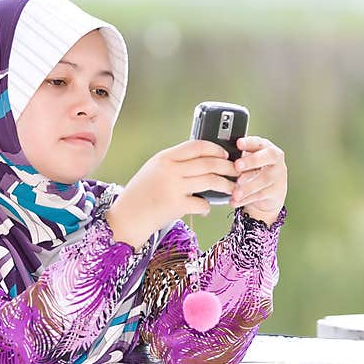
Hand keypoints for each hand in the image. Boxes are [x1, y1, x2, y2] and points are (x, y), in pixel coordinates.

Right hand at [106, 140, 237, 248]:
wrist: (127, 217)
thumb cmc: (142, 194)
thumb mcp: (154, 170)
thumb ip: (174, 163)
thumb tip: (203, 159)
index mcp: (164, 157)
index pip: (196, 146)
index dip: (215, 149)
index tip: (225, 155)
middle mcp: (169, 169)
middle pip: (209, 163)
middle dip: (228, 167)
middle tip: (236, 172)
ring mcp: (173, 187)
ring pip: (210, 181)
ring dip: (225, 185)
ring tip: (232, 189)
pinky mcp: (176, 205)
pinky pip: (202, 203)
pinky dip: (207, 206)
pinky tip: (206, 208)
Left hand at [230, 136, 286, 225]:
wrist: (270, 191)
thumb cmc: (255, 171)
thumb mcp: (248, 161)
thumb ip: (238, 157)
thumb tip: (220, 156)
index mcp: (266, 148)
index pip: (259, 142)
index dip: (249, 142)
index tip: (238, 143)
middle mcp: (275, 160)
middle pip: (268, 157)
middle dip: (252, 161)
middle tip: (237, 166)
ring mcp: (278, 176)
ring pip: (264, 179)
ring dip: (248, 186)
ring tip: (235, 192)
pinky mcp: (276, 191)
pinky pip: (261, 195)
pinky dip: (246, 199)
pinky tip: (235, 201)